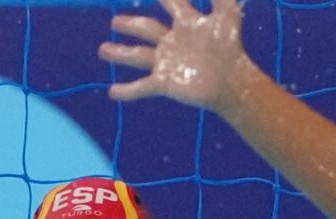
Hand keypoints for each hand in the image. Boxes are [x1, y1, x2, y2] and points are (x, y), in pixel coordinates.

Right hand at [98, 0, 249, 110]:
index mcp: (187, 24)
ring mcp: (168, 62)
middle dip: (130, 25)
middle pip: (146, 29)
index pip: (172, 4)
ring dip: (120, 53)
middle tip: (114, 22)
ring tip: (103, 50)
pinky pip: (142, 86)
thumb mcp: (228, 16)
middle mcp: (174, 41)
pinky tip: (112, 92)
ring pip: (138, 55)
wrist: (232, 83)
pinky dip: (127, 90)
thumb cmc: (232, 50)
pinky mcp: (165, 82)